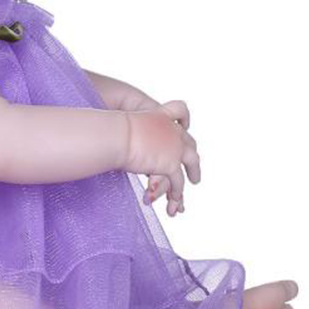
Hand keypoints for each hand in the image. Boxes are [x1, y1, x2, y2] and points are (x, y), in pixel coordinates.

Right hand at [122, 100, 200, 216]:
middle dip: (191, 152)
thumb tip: (122, 136)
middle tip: (192, 163)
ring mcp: (175, 147)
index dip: (184, 118)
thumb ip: (134, 130)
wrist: (118, 135)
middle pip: (189, 141)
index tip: (184, 125)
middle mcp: (172, 130)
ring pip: (192, 161)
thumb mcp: (128, 123)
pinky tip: (175, 199)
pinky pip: (178, 182)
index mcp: (161, 115)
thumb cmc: (114, 128)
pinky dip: (177, 191)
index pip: (180, 110)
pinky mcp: (171, 164)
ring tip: (194, 180)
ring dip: (194, 171)